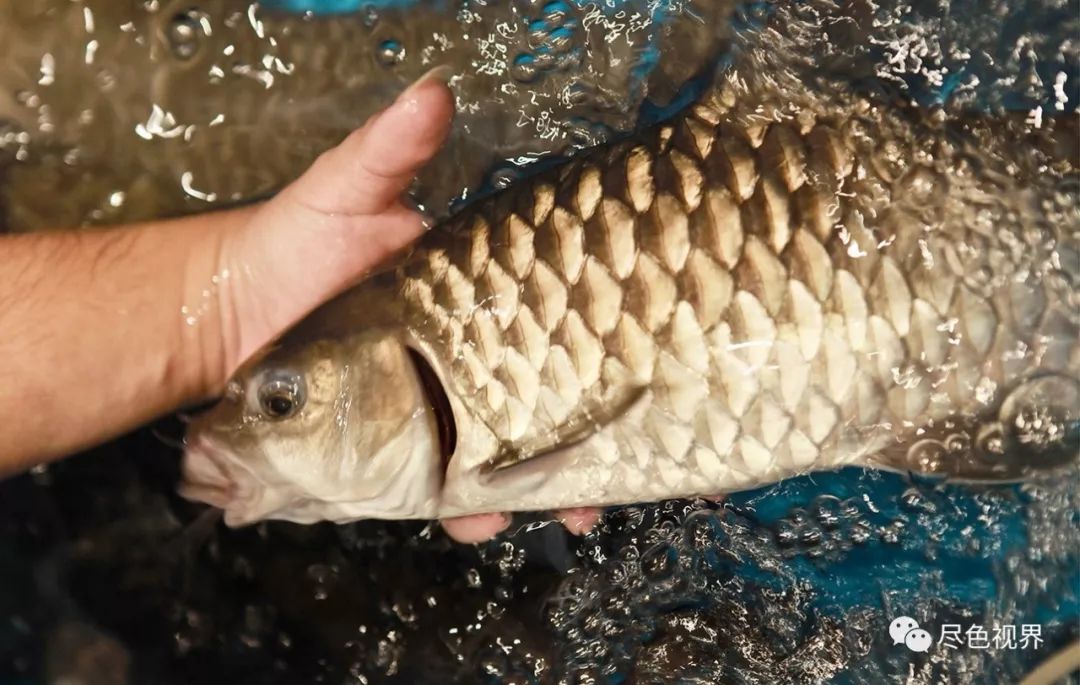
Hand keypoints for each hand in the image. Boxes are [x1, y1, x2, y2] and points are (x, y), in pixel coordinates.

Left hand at [208, 70, 600, 542]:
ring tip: (567, 513)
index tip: (631, 375)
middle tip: (615, 471)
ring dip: (541, 488)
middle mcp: (465, 360)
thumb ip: (388, 150)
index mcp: (471, 303)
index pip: (549, 324)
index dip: (593, 354)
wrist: (229, 313)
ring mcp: (436, 408)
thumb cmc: (295, 243)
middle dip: (586, 441)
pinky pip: (445, 486)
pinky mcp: (400, 450)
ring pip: (505, 453)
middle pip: (545, 401)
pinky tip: (479, 522)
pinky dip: (468, 510)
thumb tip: (434, 92)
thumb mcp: (344, 189)